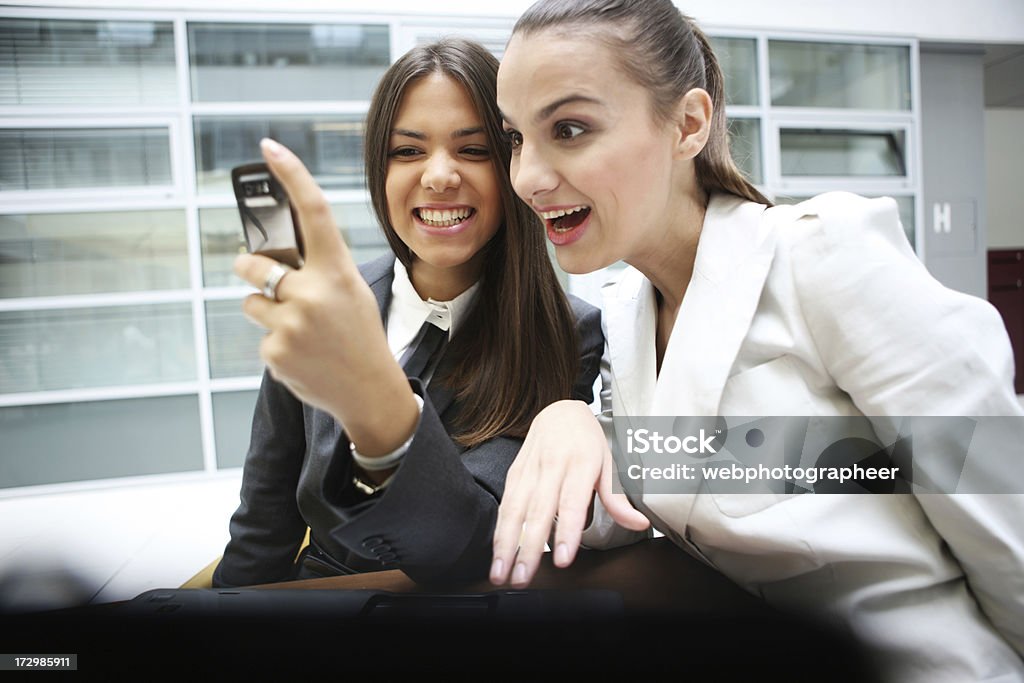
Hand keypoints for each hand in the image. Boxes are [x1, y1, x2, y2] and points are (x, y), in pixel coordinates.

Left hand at [233, 138, 417, 455]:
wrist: (370, 391)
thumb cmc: (359, 335)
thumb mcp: (351, 292)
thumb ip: (317, 271)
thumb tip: (267, 258)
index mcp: (337, 272)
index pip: (314, 213)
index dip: (292, 176)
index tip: (270, 148)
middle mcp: (312, 293)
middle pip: (254, 264)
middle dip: (253, 269)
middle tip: (268, 280)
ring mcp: (291, 325)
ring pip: (251, 303)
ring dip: (267, 312)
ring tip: (300, 331)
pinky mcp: (275, 353)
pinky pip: (260, 336)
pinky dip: (277, 344)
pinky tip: (303, 355)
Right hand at [489, 400, 649, 587]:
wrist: (560, 410)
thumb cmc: (587, 440)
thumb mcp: (609, 463)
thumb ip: (617, 498)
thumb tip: (638, 523)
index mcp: (579, 463)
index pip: (571, 502)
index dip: (566, 531)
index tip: (561, 558)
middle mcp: (551, 466)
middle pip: (537, 511)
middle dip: (527, 548)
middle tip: (522, 577)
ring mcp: (529, 469)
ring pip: (514, 509)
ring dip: (505, 544)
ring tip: (502, 572)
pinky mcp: (514, 473)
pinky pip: (505, 503)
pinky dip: (499, 529)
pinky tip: (496, 552)